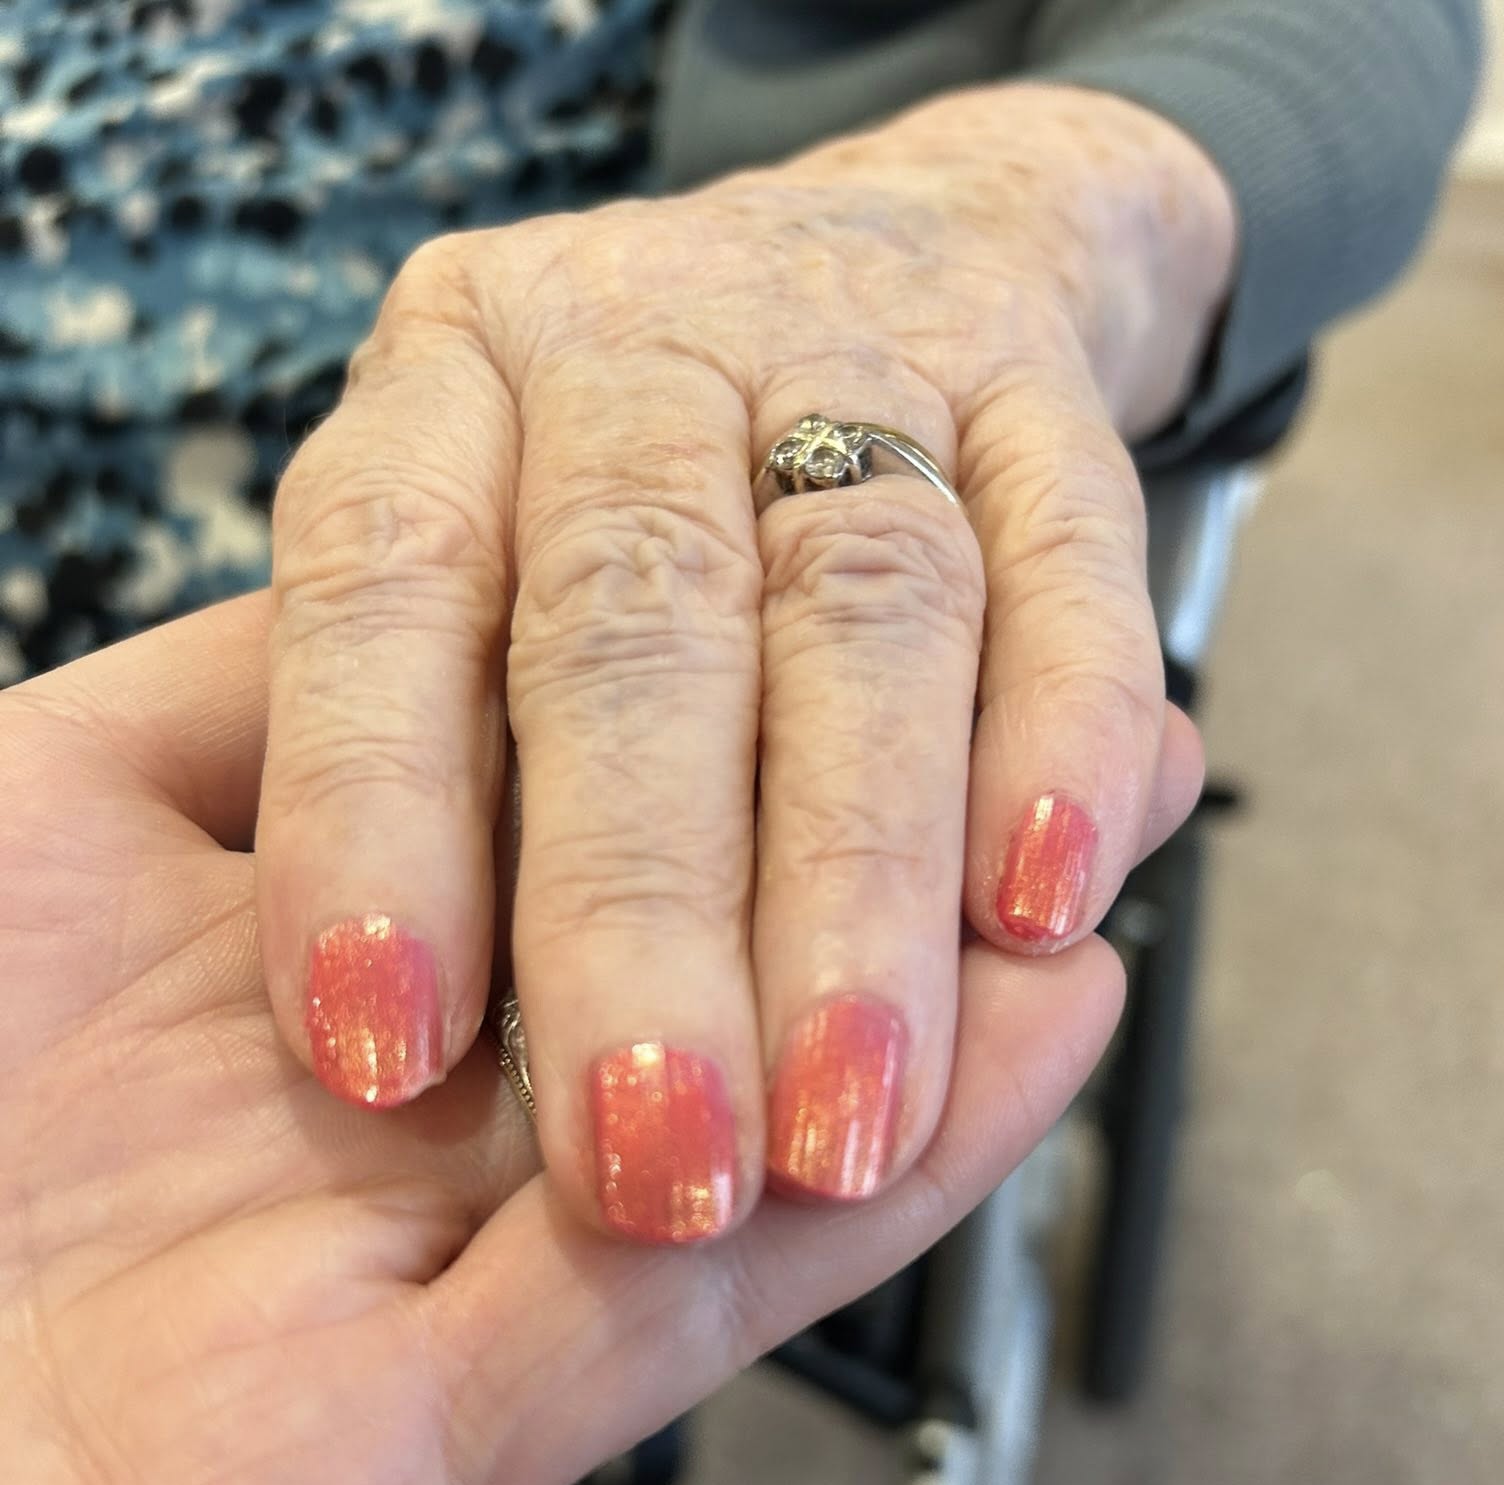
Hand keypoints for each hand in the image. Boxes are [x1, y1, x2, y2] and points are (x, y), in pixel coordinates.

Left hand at [0, 596, 1121, 1484]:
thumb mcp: (6, 832)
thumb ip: (198, 726)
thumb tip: (377, 622)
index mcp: (238, 933)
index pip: (509, 753)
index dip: (686, 664)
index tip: (827, 563)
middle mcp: (359, 1089)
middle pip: (661, 904)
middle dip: (864, 794)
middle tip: (1044, 692)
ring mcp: (413, 1265)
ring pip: (733, 1094)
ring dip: (929, 960)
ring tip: (1109, 833)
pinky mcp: (455, 1440)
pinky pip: (703, 1294)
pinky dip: (899, 1167)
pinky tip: (1045, 1017)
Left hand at [257, 82, 1232, 1240]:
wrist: (887, 256)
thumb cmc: (624, 495)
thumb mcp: (469, 559)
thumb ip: (444, 753)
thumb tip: (409, 1039)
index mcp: (454, 382)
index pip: (386, 582)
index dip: (375, 819)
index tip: (382, 1054)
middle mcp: (642, 344)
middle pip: (637, 623)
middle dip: (641, 914)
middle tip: (655, 1158)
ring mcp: (860, 350)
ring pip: (863, 611)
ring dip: (858, 883)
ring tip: (847, 1122)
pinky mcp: (1047, 393)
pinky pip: (1076, 558)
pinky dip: (1062, 740)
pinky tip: (1045, 917)